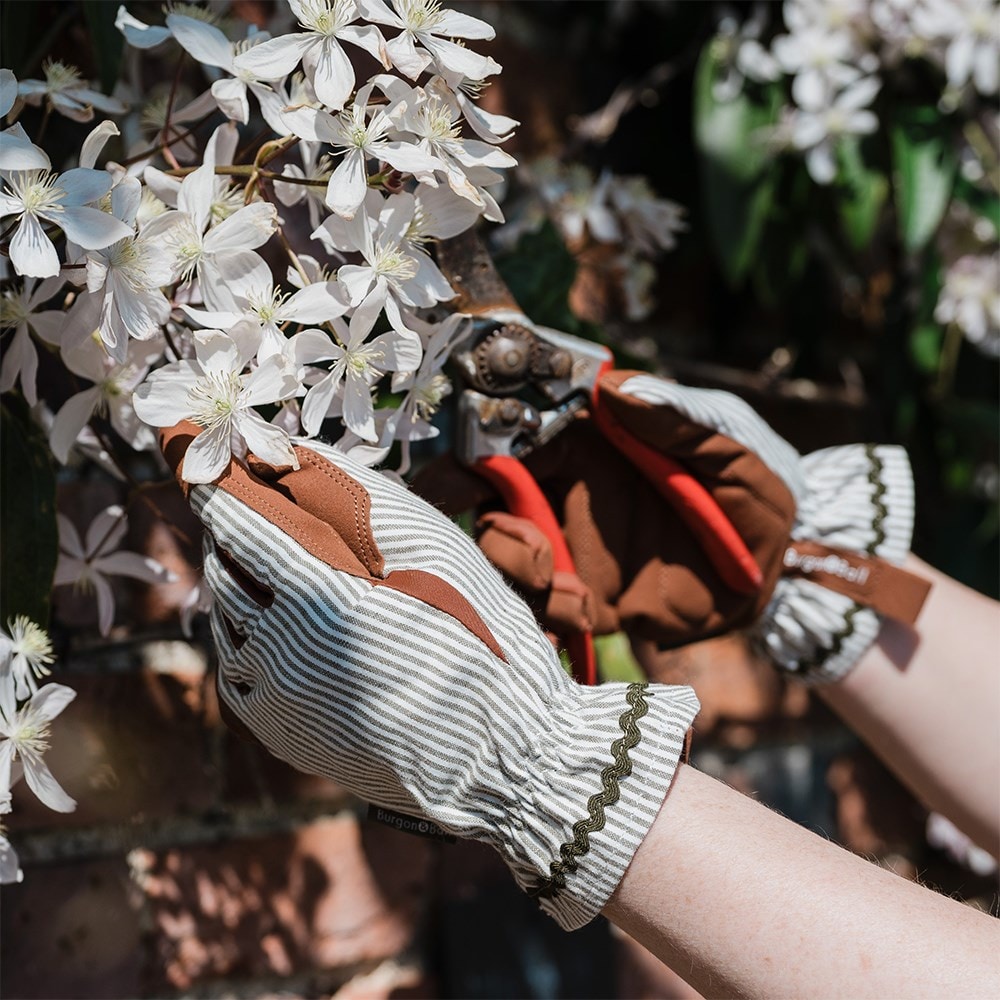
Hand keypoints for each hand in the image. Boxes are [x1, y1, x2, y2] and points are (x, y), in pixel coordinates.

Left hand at [160, 422, 698, 929]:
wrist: (502, 748)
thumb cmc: (481, 636)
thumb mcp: (435, 549)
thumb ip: (361, 497)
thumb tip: (294, 455)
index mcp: (326, 602)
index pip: (243, 528)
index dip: (218, 490)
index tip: (200, 466)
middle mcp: (287, 656)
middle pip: (228, 571)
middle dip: (233, 531)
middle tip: (249, 506)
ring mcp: (279, 703)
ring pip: (227, 622)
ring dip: (238, 581)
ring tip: (269, 561)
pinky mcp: (282, 736)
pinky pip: (239, 670)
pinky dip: (246, 634)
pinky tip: (280, 622)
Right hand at [415, 372, 928, 683]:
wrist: (790, 566)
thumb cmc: (761, 484)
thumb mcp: (732, 442)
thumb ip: (678, 418)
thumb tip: (614, 385)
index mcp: (593, 446)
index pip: (518, 434)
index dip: (478, 442)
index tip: (452, 458)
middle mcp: (572, 496)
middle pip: (493, 497)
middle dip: (467, 507)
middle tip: (474, 521)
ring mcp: (580, 551)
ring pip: (509, 556)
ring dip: (509, 563)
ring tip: (550, 574)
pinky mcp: (597, 602)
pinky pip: (549, 611)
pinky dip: (546, 612)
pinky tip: (576, 607)